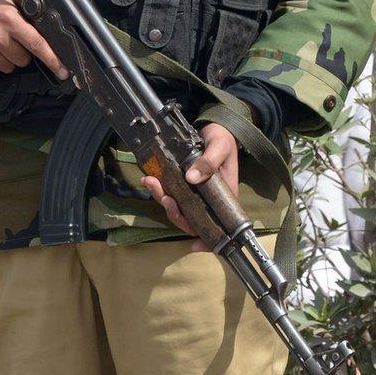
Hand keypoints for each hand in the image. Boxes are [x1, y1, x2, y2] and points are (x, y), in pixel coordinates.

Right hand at [0, 0, 67, 78]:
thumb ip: (25, 12)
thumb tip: (48, 25)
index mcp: (9, 19)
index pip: (36, 44)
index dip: (52, 59)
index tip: (63, 71)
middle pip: (23, 60)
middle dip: (23, 52)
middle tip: (13, 38)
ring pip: (9, 67)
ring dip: (8, 58)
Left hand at [140, 122, 238, 237]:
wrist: (216, 128)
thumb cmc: (224, 139)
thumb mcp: (219, 148)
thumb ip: (208, 163)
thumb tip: (191, 178)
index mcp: (224, 198)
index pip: (218, 225)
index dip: (206, 239)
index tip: (194, 246)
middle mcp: (210, 201)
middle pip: (192, 219)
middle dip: (174, 212)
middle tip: (163, 195)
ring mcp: (197, 194)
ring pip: (179, 208)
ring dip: (163, 198)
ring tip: (151, 182)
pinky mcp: (186, 185)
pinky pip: (173, 194)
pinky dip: (160, 189)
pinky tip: (150, 179)